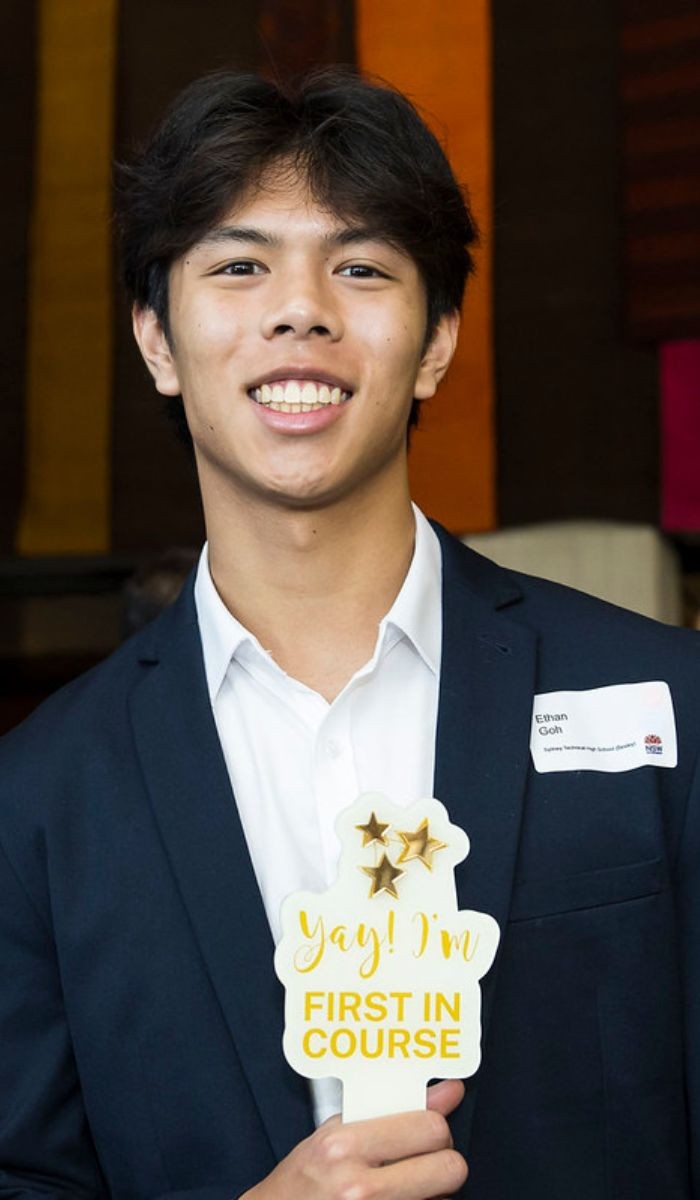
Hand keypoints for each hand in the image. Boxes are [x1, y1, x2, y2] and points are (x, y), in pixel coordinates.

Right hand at [241, 1079, 466, 1199]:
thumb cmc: (301, 1181)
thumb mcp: (336, 1133)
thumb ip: (392, 1111)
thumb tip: (448, 1093)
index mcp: (346, 1146)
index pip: (429, 1127)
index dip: (436, 1129)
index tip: (430, 1133)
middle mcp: (359, 1187)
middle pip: (449, 1167)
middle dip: (443, 1164)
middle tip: (425, 1163)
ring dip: (433, 1195)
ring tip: (404, 1189)